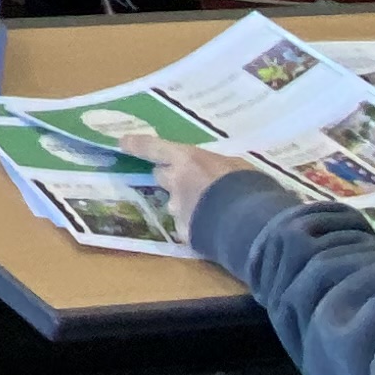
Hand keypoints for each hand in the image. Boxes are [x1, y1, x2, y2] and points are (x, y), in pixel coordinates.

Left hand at [124, 132, 259, 227]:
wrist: (251, 224)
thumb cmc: (248, 186)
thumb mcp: (235, 166)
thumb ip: (216, 167)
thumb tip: (217, 172)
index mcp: (187, 159)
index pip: (153, 148)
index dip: (137, 145)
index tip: (123, 142)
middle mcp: (175, 182)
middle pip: (161, 176)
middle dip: (170, 177)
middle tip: (188, 180)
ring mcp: (177, 209)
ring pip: (174, 203)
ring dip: (185, 204)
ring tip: (210, 209)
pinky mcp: (184, 232)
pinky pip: (186, 225)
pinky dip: (195, 225)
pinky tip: (212, 228)